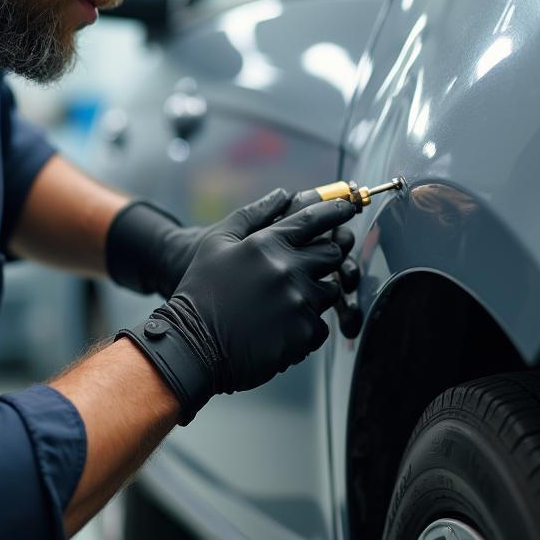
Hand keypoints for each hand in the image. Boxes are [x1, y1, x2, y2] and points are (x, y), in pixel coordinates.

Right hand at [118, 188, 354, 423]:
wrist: (192, 345)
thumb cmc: (201, 291)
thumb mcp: (217, 243)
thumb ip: (253, 214)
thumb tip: (283, 194)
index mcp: (268, 244)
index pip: (316, 218)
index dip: (337, 211)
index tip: (348, 209)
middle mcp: (288, 270)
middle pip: (333, 253)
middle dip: (327, 256)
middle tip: (308, 265)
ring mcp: (298, 303)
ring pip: (330, 291)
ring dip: (316, 293)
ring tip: (286, 301)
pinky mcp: (302, 334)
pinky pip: (321, 325)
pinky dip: (306, 325)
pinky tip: (280, 326)